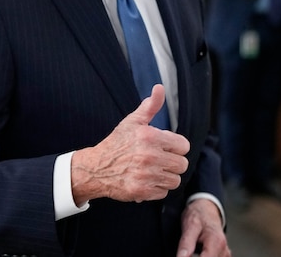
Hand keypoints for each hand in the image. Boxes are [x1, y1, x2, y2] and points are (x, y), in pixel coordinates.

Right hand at [70, 84, 189, 204]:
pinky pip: (164, 192)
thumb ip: (150, 106)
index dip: (175, 146)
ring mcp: (146, 175)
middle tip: (159, 159)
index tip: (165, 147)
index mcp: (150, 136)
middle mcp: (149, 156)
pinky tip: (146, 179)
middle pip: (182, 164)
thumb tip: (160, 88)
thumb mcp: (133, 121)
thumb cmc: (117, 143)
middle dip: (172, 162)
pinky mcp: (142, 191)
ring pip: (175, 180)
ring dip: (166, 176)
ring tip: (153, 170)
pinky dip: (157, 188)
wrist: (96, 167)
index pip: (183, 146)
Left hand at [178, 199, 230, 256]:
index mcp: (216, 242)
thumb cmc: (198, 214)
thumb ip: (186, 244)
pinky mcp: (223, 254)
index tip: (184, 256)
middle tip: (186, 253)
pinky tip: (199, 254)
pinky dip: (205, 256)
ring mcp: (224, 252)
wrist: (206, 207)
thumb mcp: (189, 226)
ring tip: (192, 251)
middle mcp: (224, 249)